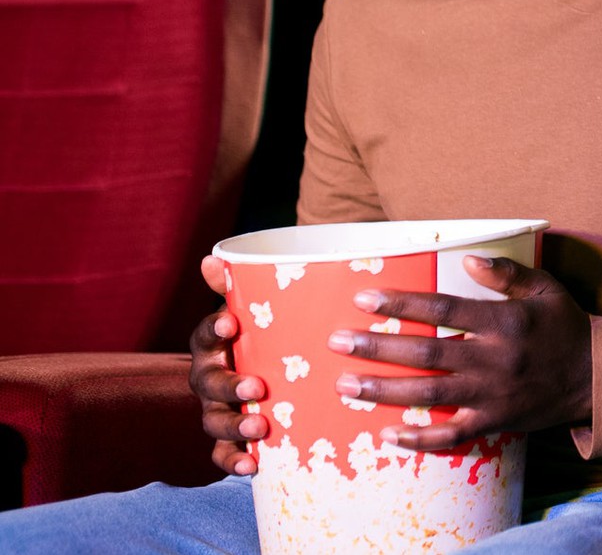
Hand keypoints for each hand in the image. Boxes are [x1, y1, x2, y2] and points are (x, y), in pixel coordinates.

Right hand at [190, 255, 265, 475]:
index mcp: (214, 345)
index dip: (213, 330)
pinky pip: (222, 454)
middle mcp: (209, 378)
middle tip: (257, 387)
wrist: (274, 373)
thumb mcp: (262, 314)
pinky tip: (252, 466)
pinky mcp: (230, 438)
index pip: (204, 335)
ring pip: (213, 421)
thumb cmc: (266, 337)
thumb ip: (243, 287)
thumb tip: (213, 257)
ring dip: (234, 426)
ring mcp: (217, 409)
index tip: (232, 324)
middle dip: (229, 386)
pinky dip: (233, 461)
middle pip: (207, 384)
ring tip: (260, 428)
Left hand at [329, 256, 591, 450]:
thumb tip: (469, 258)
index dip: (402, 304)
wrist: (596, 377)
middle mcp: (494, 359)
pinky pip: (452, 435)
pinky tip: (389, 434)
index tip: (365, 298)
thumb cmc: (565, 326)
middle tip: (338, 341)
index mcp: (504, 322)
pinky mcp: (495, 422)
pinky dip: (420, 438)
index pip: (444, 310)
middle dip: (378, 347)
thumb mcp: (546, 288)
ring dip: (384, 390)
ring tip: (346, 385)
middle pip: (426, 354)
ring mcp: (492, 394)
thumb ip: (507, 273)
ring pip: (429, 395)